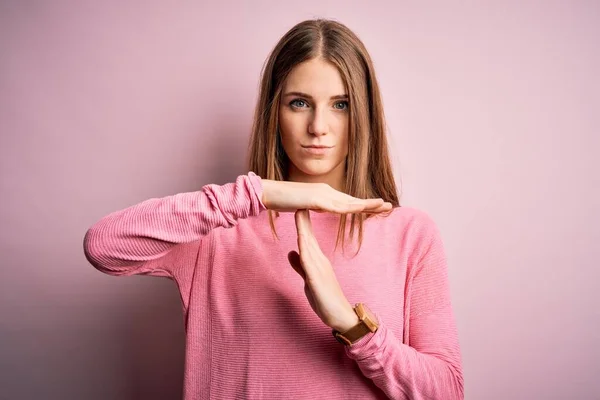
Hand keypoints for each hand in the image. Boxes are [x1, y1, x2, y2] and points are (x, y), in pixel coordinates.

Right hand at [261, 179, 391, 213]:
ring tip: (383, 206)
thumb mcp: (305, 205)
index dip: (364, 206)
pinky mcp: (315, 199)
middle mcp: (327, 191)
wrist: (269, 193)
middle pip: (353, 200)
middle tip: (390, 206)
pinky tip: (360, 210)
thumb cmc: (284, 200)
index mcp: (325, 194)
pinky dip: (349, 208)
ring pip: (349, 202)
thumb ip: (315, 206)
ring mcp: (322, 194)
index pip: (348, 201)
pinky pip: (335, 206)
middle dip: (372, 203)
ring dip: (367, 204)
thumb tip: (322, 208)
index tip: (378, 209)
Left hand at [287, 210, 359, 332]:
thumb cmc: (326, 299)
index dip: (303, 223)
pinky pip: (309, 264)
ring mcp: (319, 269)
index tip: (298, 207)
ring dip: (303, 229)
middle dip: (303, 219)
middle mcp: (319, 261)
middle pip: (308, 237)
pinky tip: (301, 241)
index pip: (308, 238)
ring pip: (309, 246)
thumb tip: (292, 252)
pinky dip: (305, 250)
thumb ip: (300, 266)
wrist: (341, 316)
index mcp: (317, 260)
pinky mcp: (317, 280)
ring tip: (300, 213)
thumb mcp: (309, 279)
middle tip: (300, 200)